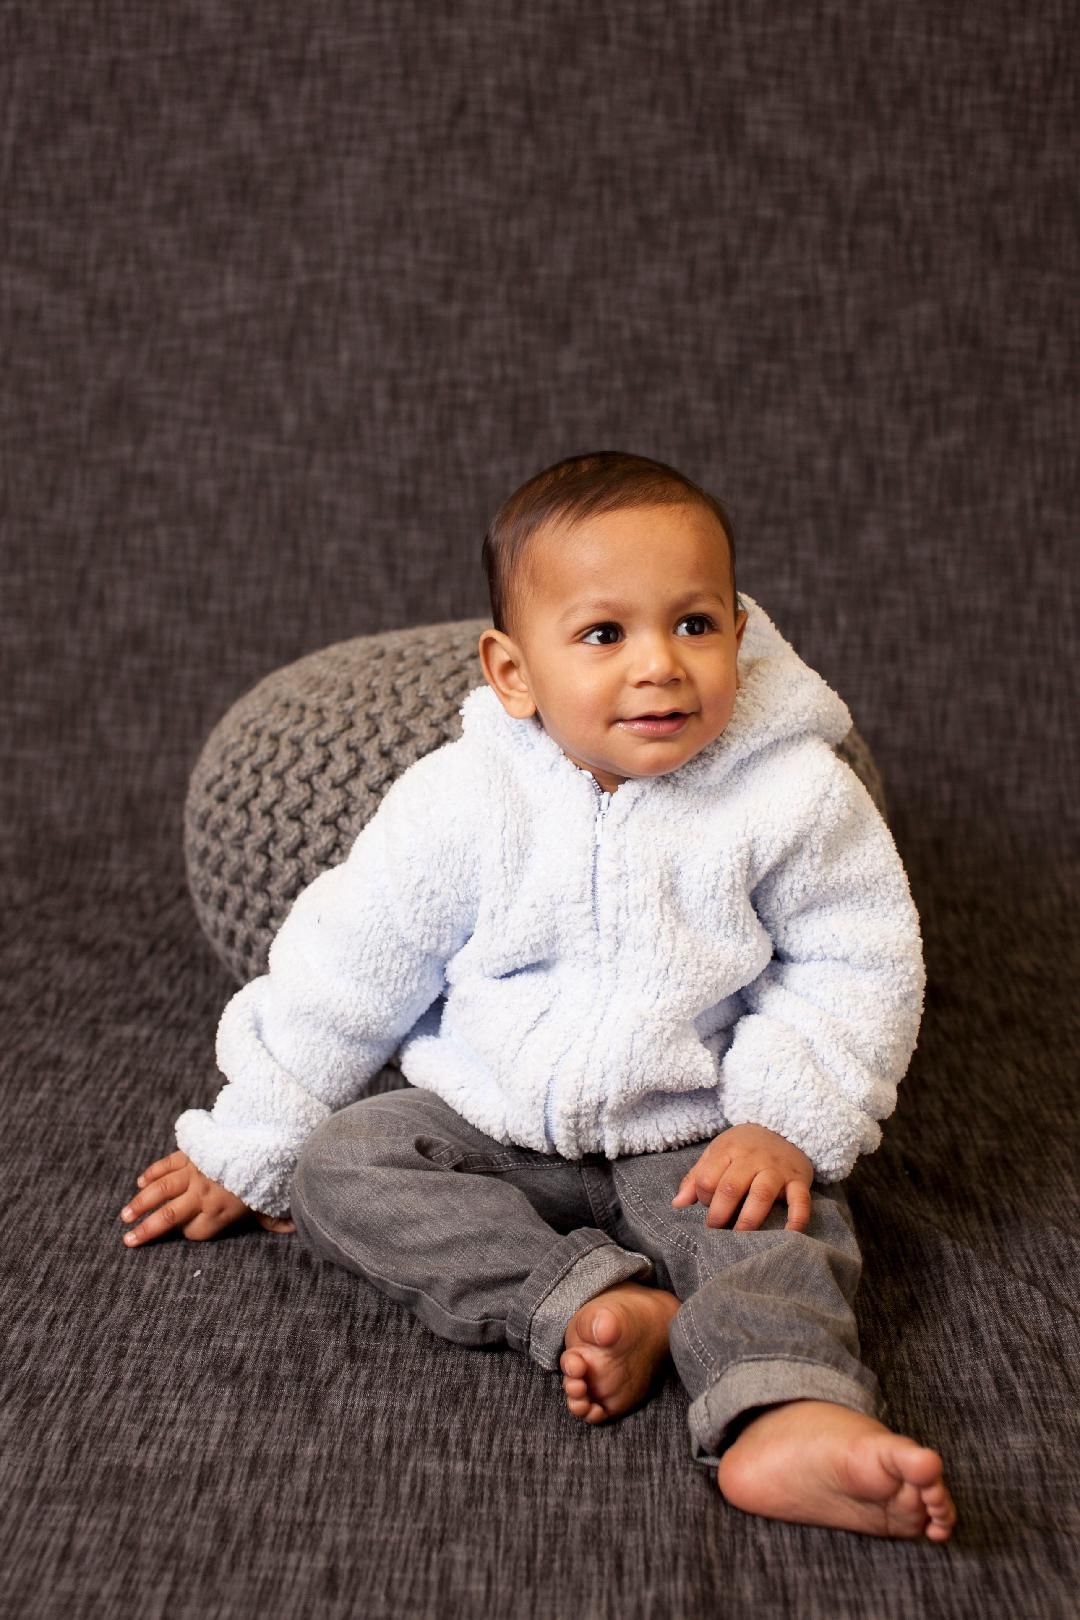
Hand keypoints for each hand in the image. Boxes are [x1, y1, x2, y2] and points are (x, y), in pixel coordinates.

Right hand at [119, 1149, 296, 1245]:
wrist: (265, 1133)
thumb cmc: (271, 1171)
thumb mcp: (275, 1199)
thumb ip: (276, 1217)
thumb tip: (294, 1229)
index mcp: (221, 1211)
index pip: (194, 1232)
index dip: (188, 1234)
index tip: (183, 1234)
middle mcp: (202, 1194)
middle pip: (168, 1216)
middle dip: (146, 1229)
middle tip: (127, 1239)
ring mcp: (194, 1171)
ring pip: (160, 1190)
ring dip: (140, 1203)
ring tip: (125, 1216)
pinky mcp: (192, 1152)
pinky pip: (167, 1164)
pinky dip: (152, 1172)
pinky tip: (140, 1181)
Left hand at [670, 1123, 813, 1232]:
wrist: (784, 1127)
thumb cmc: (744, 1148)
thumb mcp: (717, 1153)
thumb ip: (696, 1177)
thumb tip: (677, 1204)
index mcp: (729, 1149)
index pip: (707, 1178)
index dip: (703, 1197)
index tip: (707, 1205)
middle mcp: (753, 1157)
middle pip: (731, 1187)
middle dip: (719, 1214)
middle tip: (716, 1229)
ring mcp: (777, 1169)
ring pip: (761, 1194)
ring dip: (748, 1220)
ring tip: (739, 1237)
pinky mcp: (799, 1180)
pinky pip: (800, 1201)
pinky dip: (796, 1219)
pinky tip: (788, 1235)